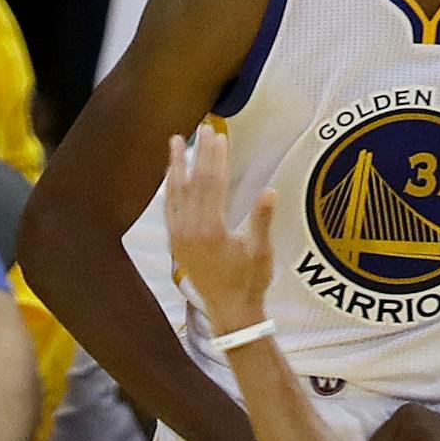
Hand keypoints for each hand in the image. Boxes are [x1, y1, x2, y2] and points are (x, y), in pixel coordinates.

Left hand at [164, 126, 275, 336]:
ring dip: (175, 166)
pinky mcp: (176, 242)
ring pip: (174, 193)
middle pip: (193, 182)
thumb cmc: (250, 281)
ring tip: (175, 143)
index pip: (212, 183)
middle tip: (202, 129)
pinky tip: (171, 176)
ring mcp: (179, 236)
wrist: (231, 311)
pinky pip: (169, 208)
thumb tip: (270, 191)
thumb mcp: (261, 251)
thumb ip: (262, 220)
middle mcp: (189, 229)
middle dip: (198, 154)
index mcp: (211, 229)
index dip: (216, 158)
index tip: (219, 136)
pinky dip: (170, 188)